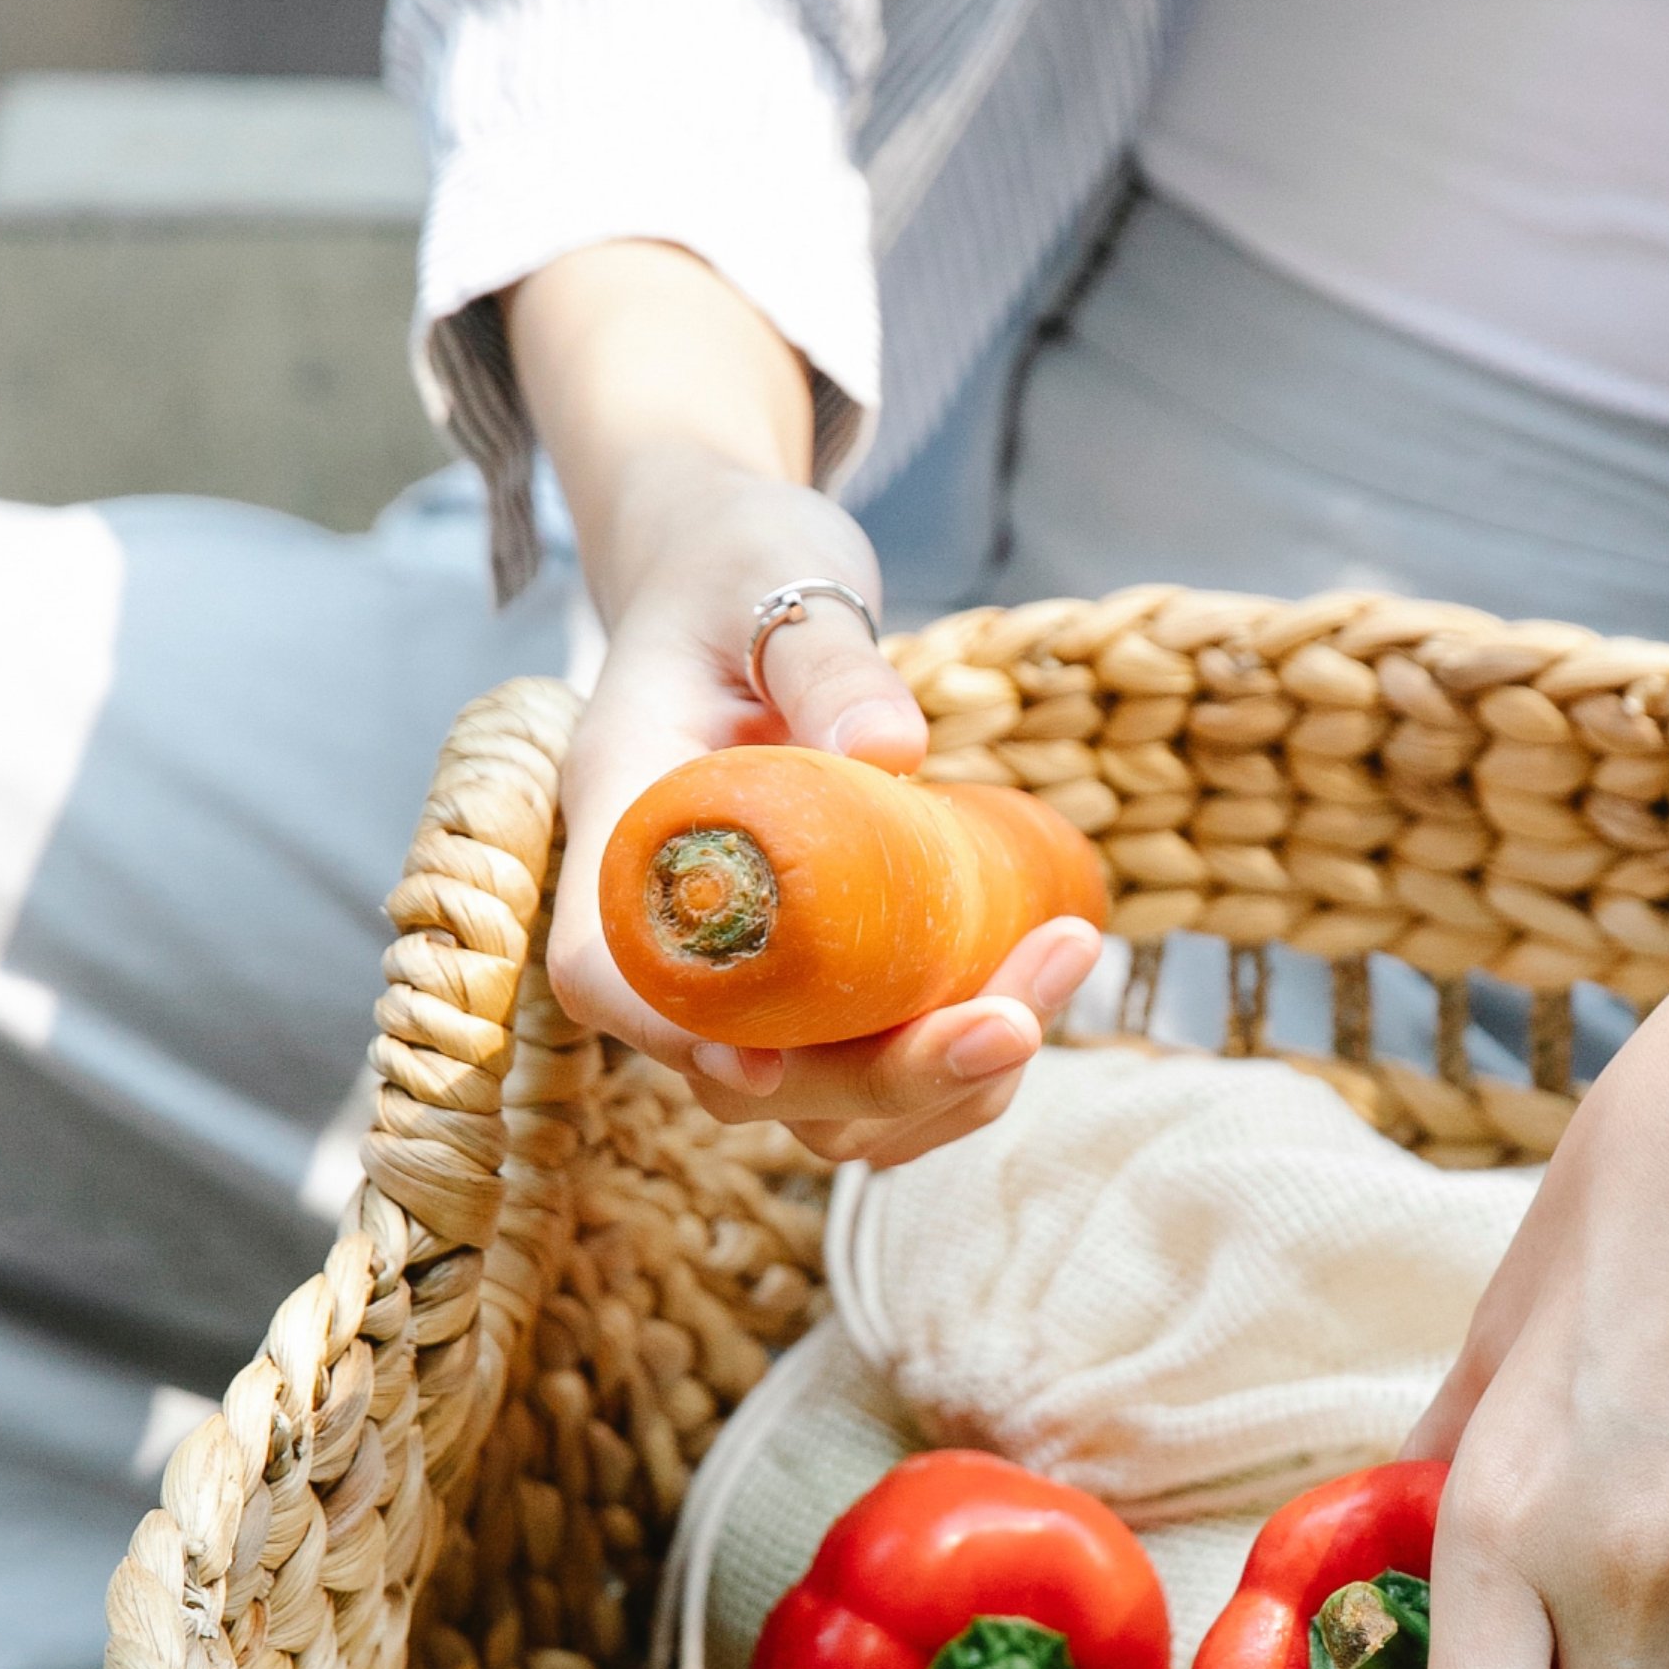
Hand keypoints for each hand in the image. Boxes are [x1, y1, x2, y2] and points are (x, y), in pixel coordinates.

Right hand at [512, 243, 1102, 1165]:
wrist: (746, 576)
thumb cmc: (746, 568)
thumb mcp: (779, 580)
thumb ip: (827, 657)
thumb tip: (892, 748)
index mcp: (624, 823)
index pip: (606, 969)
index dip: (676, 1035)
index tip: (771, 1060)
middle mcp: (676, 923)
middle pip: (739, 1072)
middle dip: (884, 1078)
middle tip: (1016, 1020)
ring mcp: (750, 965)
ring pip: (821, 1100)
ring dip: (945, 1084)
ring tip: (1061, 969)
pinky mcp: (823, 974)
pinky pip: (880, 1066)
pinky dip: (965, 1064)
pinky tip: (1048, 975)